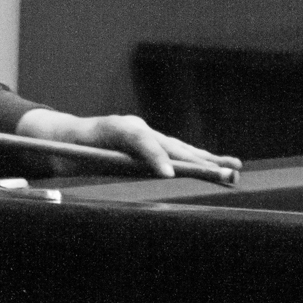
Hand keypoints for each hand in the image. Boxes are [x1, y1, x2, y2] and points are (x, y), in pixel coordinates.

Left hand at [15, 108, 239, 180]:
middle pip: (171, 145)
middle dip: (196, 161)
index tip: (168, 174)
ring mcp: (148, 134)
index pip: (140, 141)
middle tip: (222, 174)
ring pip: (181, 148)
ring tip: (234, 169)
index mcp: (116, 128)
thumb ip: (78, 163)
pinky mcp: (154, 144)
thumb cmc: (70, 148)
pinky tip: (223, 164)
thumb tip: (82, 172)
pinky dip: (202, 159)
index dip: (154, 157)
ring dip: (208, 161)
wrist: (69, 137)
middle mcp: (137, 128)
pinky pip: (181, 152)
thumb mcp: (69, 156)